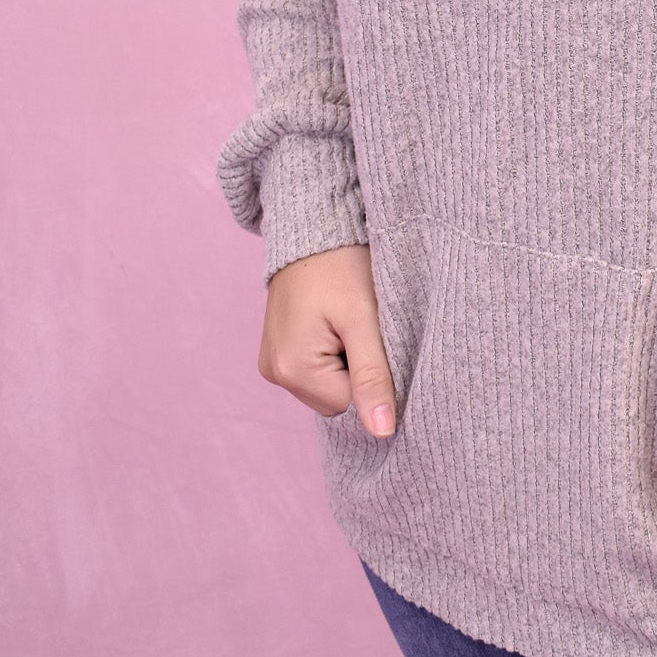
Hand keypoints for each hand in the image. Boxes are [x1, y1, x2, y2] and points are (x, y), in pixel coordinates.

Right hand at [259, 243, 396, 437]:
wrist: (314, 224)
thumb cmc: (341, 264)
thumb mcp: (365, 319)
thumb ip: (373, 376)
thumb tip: (383, 432)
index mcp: (291, 370)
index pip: (351, 404)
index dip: (374, 374)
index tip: (375, 334)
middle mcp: (275, 373)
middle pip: (339, 398)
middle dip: (359, 367)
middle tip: (362, 323)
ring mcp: (274, 362)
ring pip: (331, 384)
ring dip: (348, 358)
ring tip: (349, 318)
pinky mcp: (280, 349)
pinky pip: (318, 368)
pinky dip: (336, 351)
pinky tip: (338, 320)